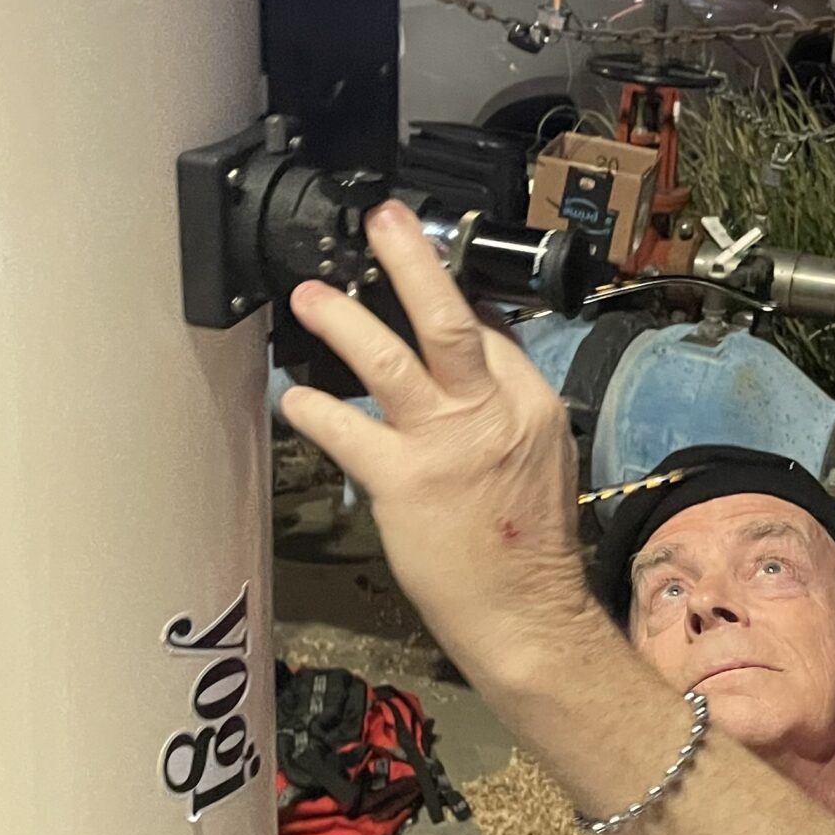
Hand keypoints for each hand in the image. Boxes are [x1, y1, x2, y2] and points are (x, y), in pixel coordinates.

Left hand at [279, 202, 601, 681]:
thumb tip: (463, 357)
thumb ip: (502, 405)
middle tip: (380, 221)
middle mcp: (490, 414)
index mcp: (531, 404)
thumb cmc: (526, 545)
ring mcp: (445, 446)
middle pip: (449, 321)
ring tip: (309, 297)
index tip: (414, 258)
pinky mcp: (404, 482)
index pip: (488, 330)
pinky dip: (314, 409)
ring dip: (344, 324)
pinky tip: (293, 395)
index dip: (448, 291)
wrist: (525, 613)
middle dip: (412, 263)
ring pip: (391, 363)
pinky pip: (347, 431)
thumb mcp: (540, 456)